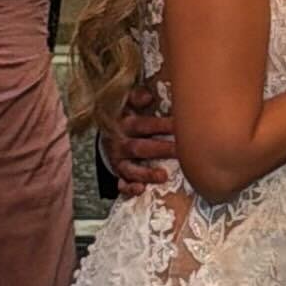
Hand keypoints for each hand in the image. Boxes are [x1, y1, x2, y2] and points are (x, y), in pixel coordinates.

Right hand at [106, 80, 178, 195]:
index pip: (144, 124)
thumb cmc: (125, 116)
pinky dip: (129, 188)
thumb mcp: (127, 103)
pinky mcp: (117, 173)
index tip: (180, 126)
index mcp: (124, 123)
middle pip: (140, 147)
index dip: (162, 126)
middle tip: (180, 152)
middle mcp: (119, 142)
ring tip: (163, 176)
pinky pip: (121, 184)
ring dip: (146, 173)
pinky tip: (140, 189)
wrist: (104, 133)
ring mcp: (117, 160)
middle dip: (161, 150)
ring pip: (130, 169)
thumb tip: (148, 96)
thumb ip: (136, 96)